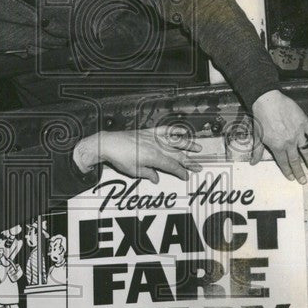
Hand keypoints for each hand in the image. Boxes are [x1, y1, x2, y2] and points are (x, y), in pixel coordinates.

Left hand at [73, 128, 201, 182]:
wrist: (108, 144)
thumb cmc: (120, 159)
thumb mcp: (134, 171)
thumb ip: (148, 174)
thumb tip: (157, 178)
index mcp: (154, 158)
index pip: (172, 166)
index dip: (181, 172)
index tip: (186, 176)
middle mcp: (157, 146)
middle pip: (177, 155)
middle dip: (189, 162)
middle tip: (198, 167)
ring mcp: (154, 138)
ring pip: (175, 142)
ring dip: (187, 145)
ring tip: (198, 148)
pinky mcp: (149, 132)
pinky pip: (164, 130)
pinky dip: (174, 130)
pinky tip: (182, 131)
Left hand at [250, 90, 307, 183]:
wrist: (268, 101)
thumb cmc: (260, 118)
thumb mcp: (257, 136)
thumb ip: (257, 151)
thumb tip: (253, 163)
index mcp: (277, 146)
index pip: (284, 163)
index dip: (288, 172)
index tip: (292, 179)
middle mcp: (289, 142)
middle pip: (296, 160)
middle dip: (300, 172)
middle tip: (304, 180)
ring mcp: (298, 133)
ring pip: (306, 150)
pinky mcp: (304, 123)